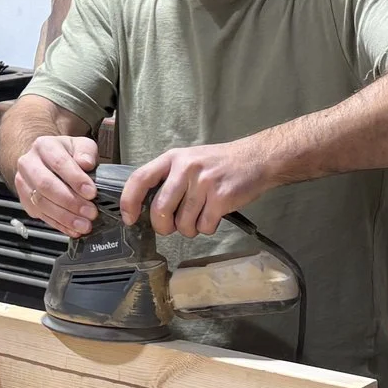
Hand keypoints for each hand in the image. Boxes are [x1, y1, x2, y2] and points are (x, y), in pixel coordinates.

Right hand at [11, 133, 101, 235]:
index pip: (58, 163)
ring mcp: (23, 183)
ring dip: (64, 217)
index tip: (91, 192)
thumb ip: (86, 152)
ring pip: (41, 203)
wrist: (46, 160)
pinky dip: (58, 224)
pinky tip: (72, 228)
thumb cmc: (66, 154)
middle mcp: (29, 163)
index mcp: (44, 146)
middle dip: (70, 201)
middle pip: (45, 185)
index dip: (76, 179)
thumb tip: (86, 163)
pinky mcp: (25, 200)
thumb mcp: (81, 145)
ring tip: (84, 224)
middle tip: (90, 212)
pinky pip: (40, 215)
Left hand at [120, 140, 274, 236]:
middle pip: (160, 210)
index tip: (130, 219)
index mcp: (173, 158)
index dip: (129, 202)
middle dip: (163, 227)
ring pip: (183, 223)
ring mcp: (203, 183)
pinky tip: (214, 215)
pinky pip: (204, 226)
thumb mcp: (189, 160)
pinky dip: (207, 227)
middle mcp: (185, 169)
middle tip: (172, 227)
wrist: (257, 158)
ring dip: (189, 229)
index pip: (140, 179)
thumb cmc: (219, 163)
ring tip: (199, 216)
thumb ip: (168, 178)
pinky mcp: (221, 198)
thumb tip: (146, 208)